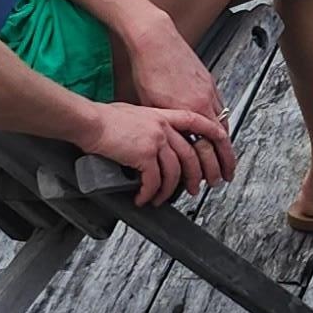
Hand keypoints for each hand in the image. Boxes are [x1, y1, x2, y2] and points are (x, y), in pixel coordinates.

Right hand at [87, 97, 233, 207]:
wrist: (90, 121)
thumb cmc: (104, 118)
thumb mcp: (134, 113)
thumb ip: (149, 124)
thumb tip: (150, 139)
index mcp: (162, 115)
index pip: (196, 121)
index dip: (212, 133)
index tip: (222, 145)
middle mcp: (163, 126)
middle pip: (190, 155)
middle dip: (195, 176)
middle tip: (193, 189)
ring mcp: (156, 140)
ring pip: (173, 172)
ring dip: (167, 191)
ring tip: (159, 199)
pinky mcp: (144, 154)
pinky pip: (153, 181)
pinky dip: (149, 194)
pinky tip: (142, 198)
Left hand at [118, 15, 233, 165]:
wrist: (155, 38)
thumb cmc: (149, 69)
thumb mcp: (151, 105)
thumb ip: (166, 126)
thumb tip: (168, 143)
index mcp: (191, 110)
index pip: (211, 145)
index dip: (216, 164)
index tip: (218, 177)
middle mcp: (205, 101)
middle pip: (223, 136)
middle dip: (226, 158)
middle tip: (226, 173)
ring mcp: (208, 89)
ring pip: (222, 120)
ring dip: (222, 140)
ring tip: (221, 153)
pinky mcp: (207, 79)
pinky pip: (218, 105)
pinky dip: (218, 119)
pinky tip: (213, 124)